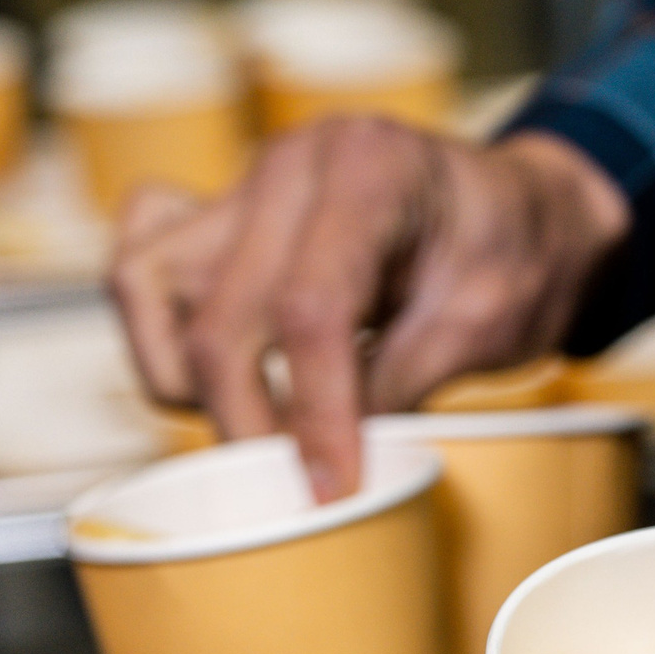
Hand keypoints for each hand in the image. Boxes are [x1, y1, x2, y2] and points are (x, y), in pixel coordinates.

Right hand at [108, 119, 629, 500]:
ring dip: (186, 381)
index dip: (314, 414)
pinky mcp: (215, 219)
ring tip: (256, 424)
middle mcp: (289, 166)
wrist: (515, 211)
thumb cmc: (511, 255)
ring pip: (146, 288)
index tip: (330, 487)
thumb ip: (401, 384)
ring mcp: (241, 187)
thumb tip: (325, 464)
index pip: (310, 310)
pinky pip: (139, 271)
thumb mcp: (485, 323)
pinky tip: (205, 370)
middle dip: (248, 425)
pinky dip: (153, 332)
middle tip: (294, 487)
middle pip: (221, 318)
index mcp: (370, 169)